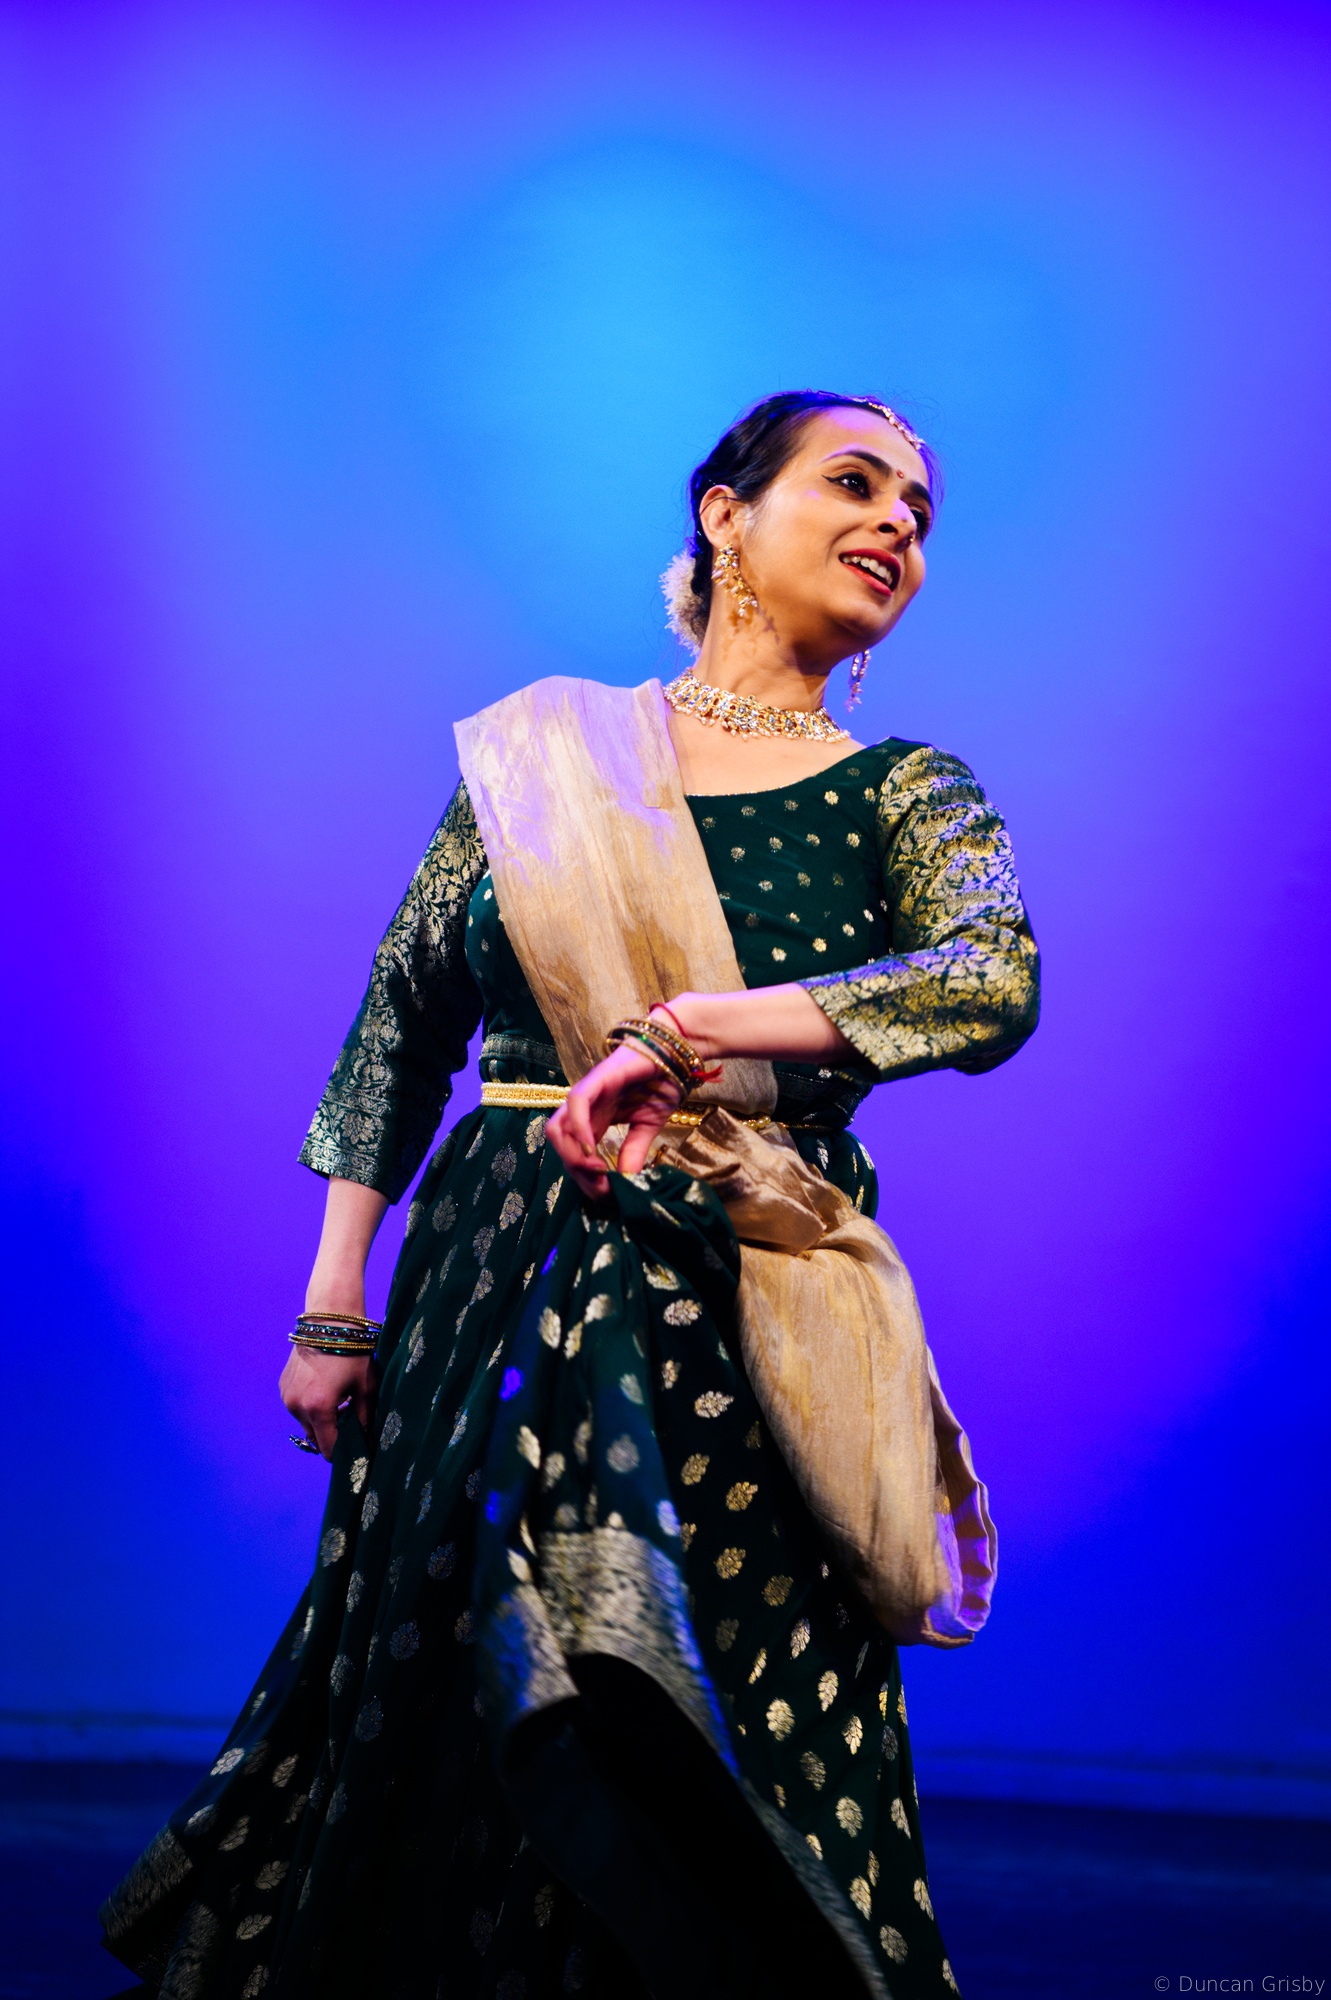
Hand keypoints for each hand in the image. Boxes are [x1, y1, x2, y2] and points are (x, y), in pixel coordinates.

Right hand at [280, 1344, 376, 1460]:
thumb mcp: (366, 1387)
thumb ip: (365, 1419)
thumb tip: (367, 1440)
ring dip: (320, 1421)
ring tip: (339, 1401)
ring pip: (306, 1423)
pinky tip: (325, 1390)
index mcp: (318, 1408)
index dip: (344, 1452)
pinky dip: (310, 1406)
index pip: (329, 1448)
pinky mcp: (283, 1387)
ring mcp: (287, 1397)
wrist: (328, 1321)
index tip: (356, 1449)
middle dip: (332, 1435)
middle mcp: (297, 1407)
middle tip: (350, 1422)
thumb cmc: (353, 1353)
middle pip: (316, 1438)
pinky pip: (298, 1407)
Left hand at [546, 1038, 683, 1200]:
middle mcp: (584, 1109)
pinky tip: (593, 1149)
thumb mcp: (648, 1127)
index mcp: (594, 1120)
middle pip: (560, 1145)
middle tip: (602, 1187)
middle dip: (576, 1171)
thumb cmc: (662, 1083)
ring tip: (596, 1170)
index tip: (606, 1192)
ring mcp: (586, 1093)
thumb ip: (633, 1151)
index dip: (585, 1178)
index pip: (575, 1154)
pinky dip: (579, 1130)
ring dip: (572, 1155)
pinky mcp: (596, 1079)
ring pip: (558, 1127)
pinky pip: (576, 1105)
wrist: (676, 1052)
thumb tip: (627, 1182)